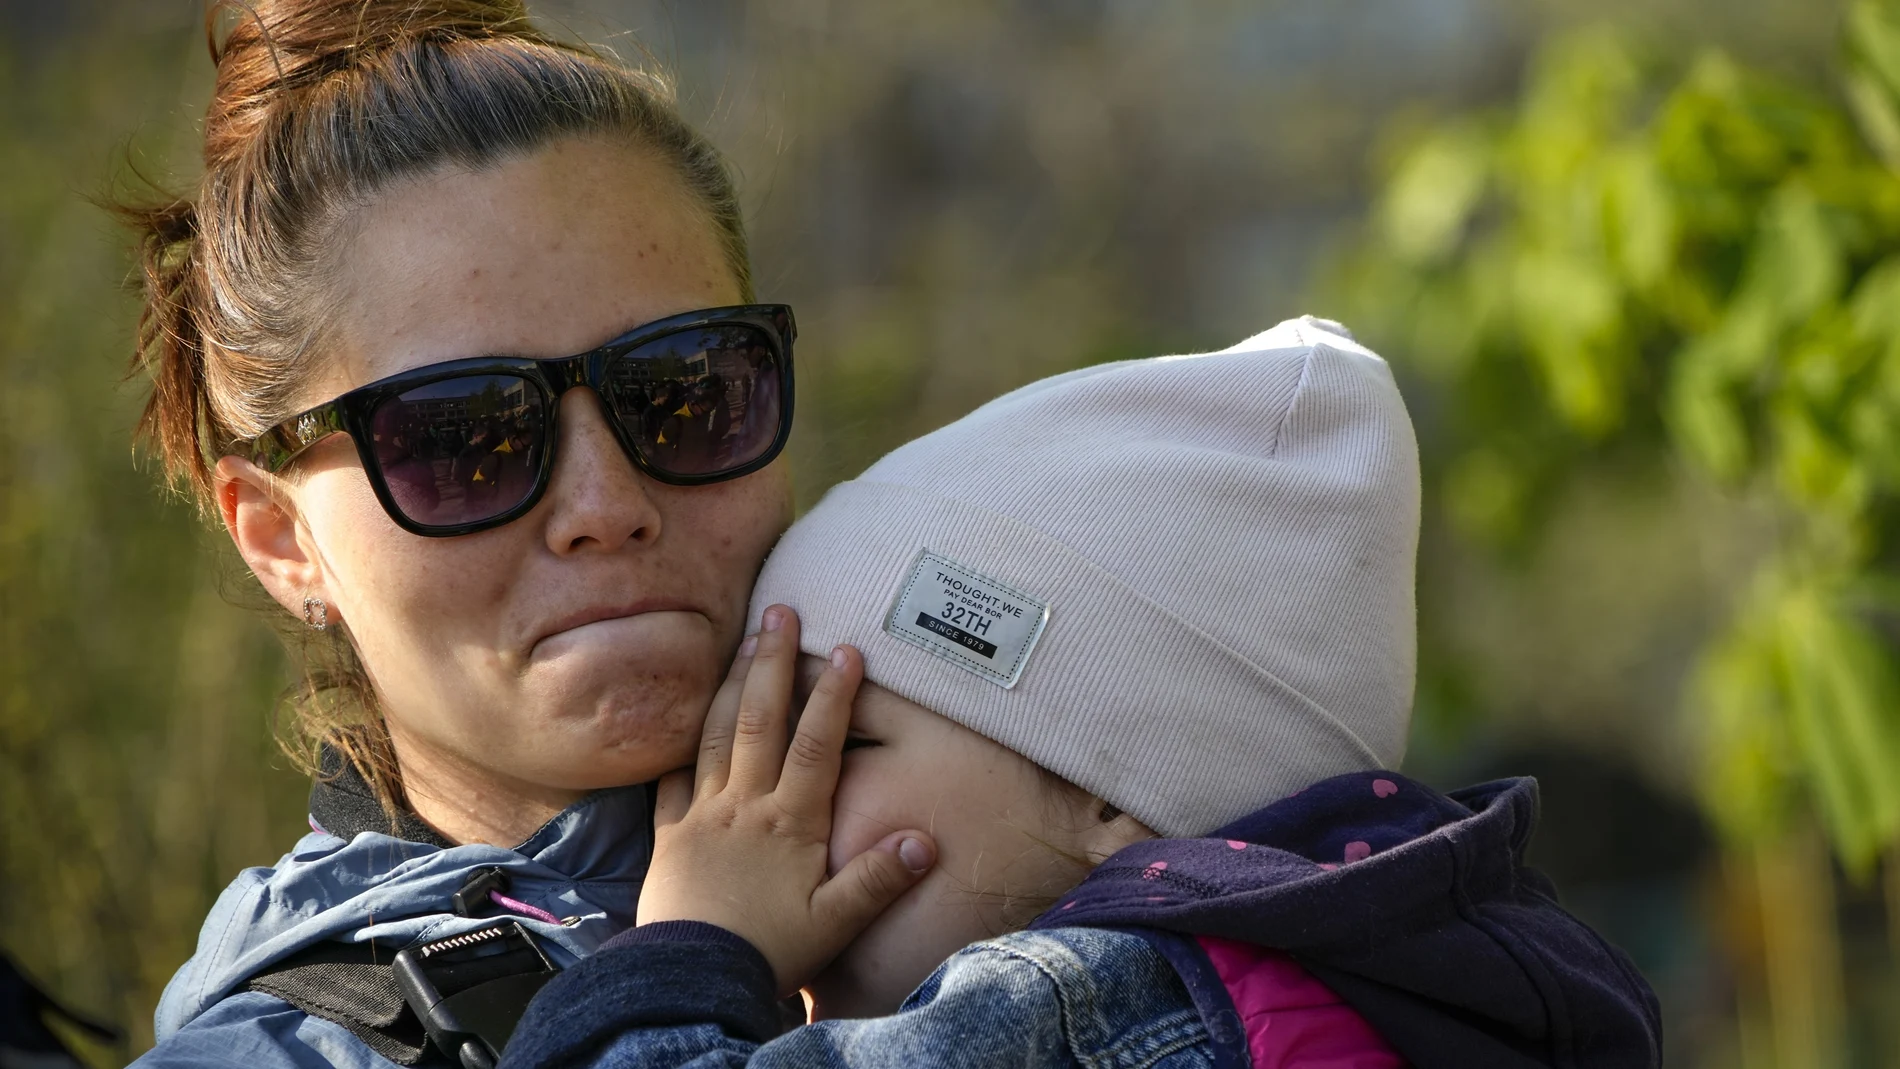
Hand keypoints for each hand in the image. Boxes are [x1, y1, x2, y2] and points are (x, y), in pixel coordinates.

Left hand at [637, 604, 937, 995]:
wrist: (693, 978)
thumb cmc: (769, 951)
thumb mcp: (834, 922)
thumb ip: (878, 878)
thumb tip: (924, 841)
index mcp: (790, 822)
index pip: (816, 743)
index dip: (832, 694)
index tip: (846, 649)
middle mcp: (745, 805)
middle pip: (760, 720)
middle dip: (773, 662)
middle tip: (780, 612)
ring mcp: (703, 814)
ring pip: (717, 734)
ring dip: (732, 684)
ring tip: (743, 643)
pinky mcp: (670, 833)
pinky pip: (672, 776)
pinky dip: (680, 742)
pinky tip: (685, 717)